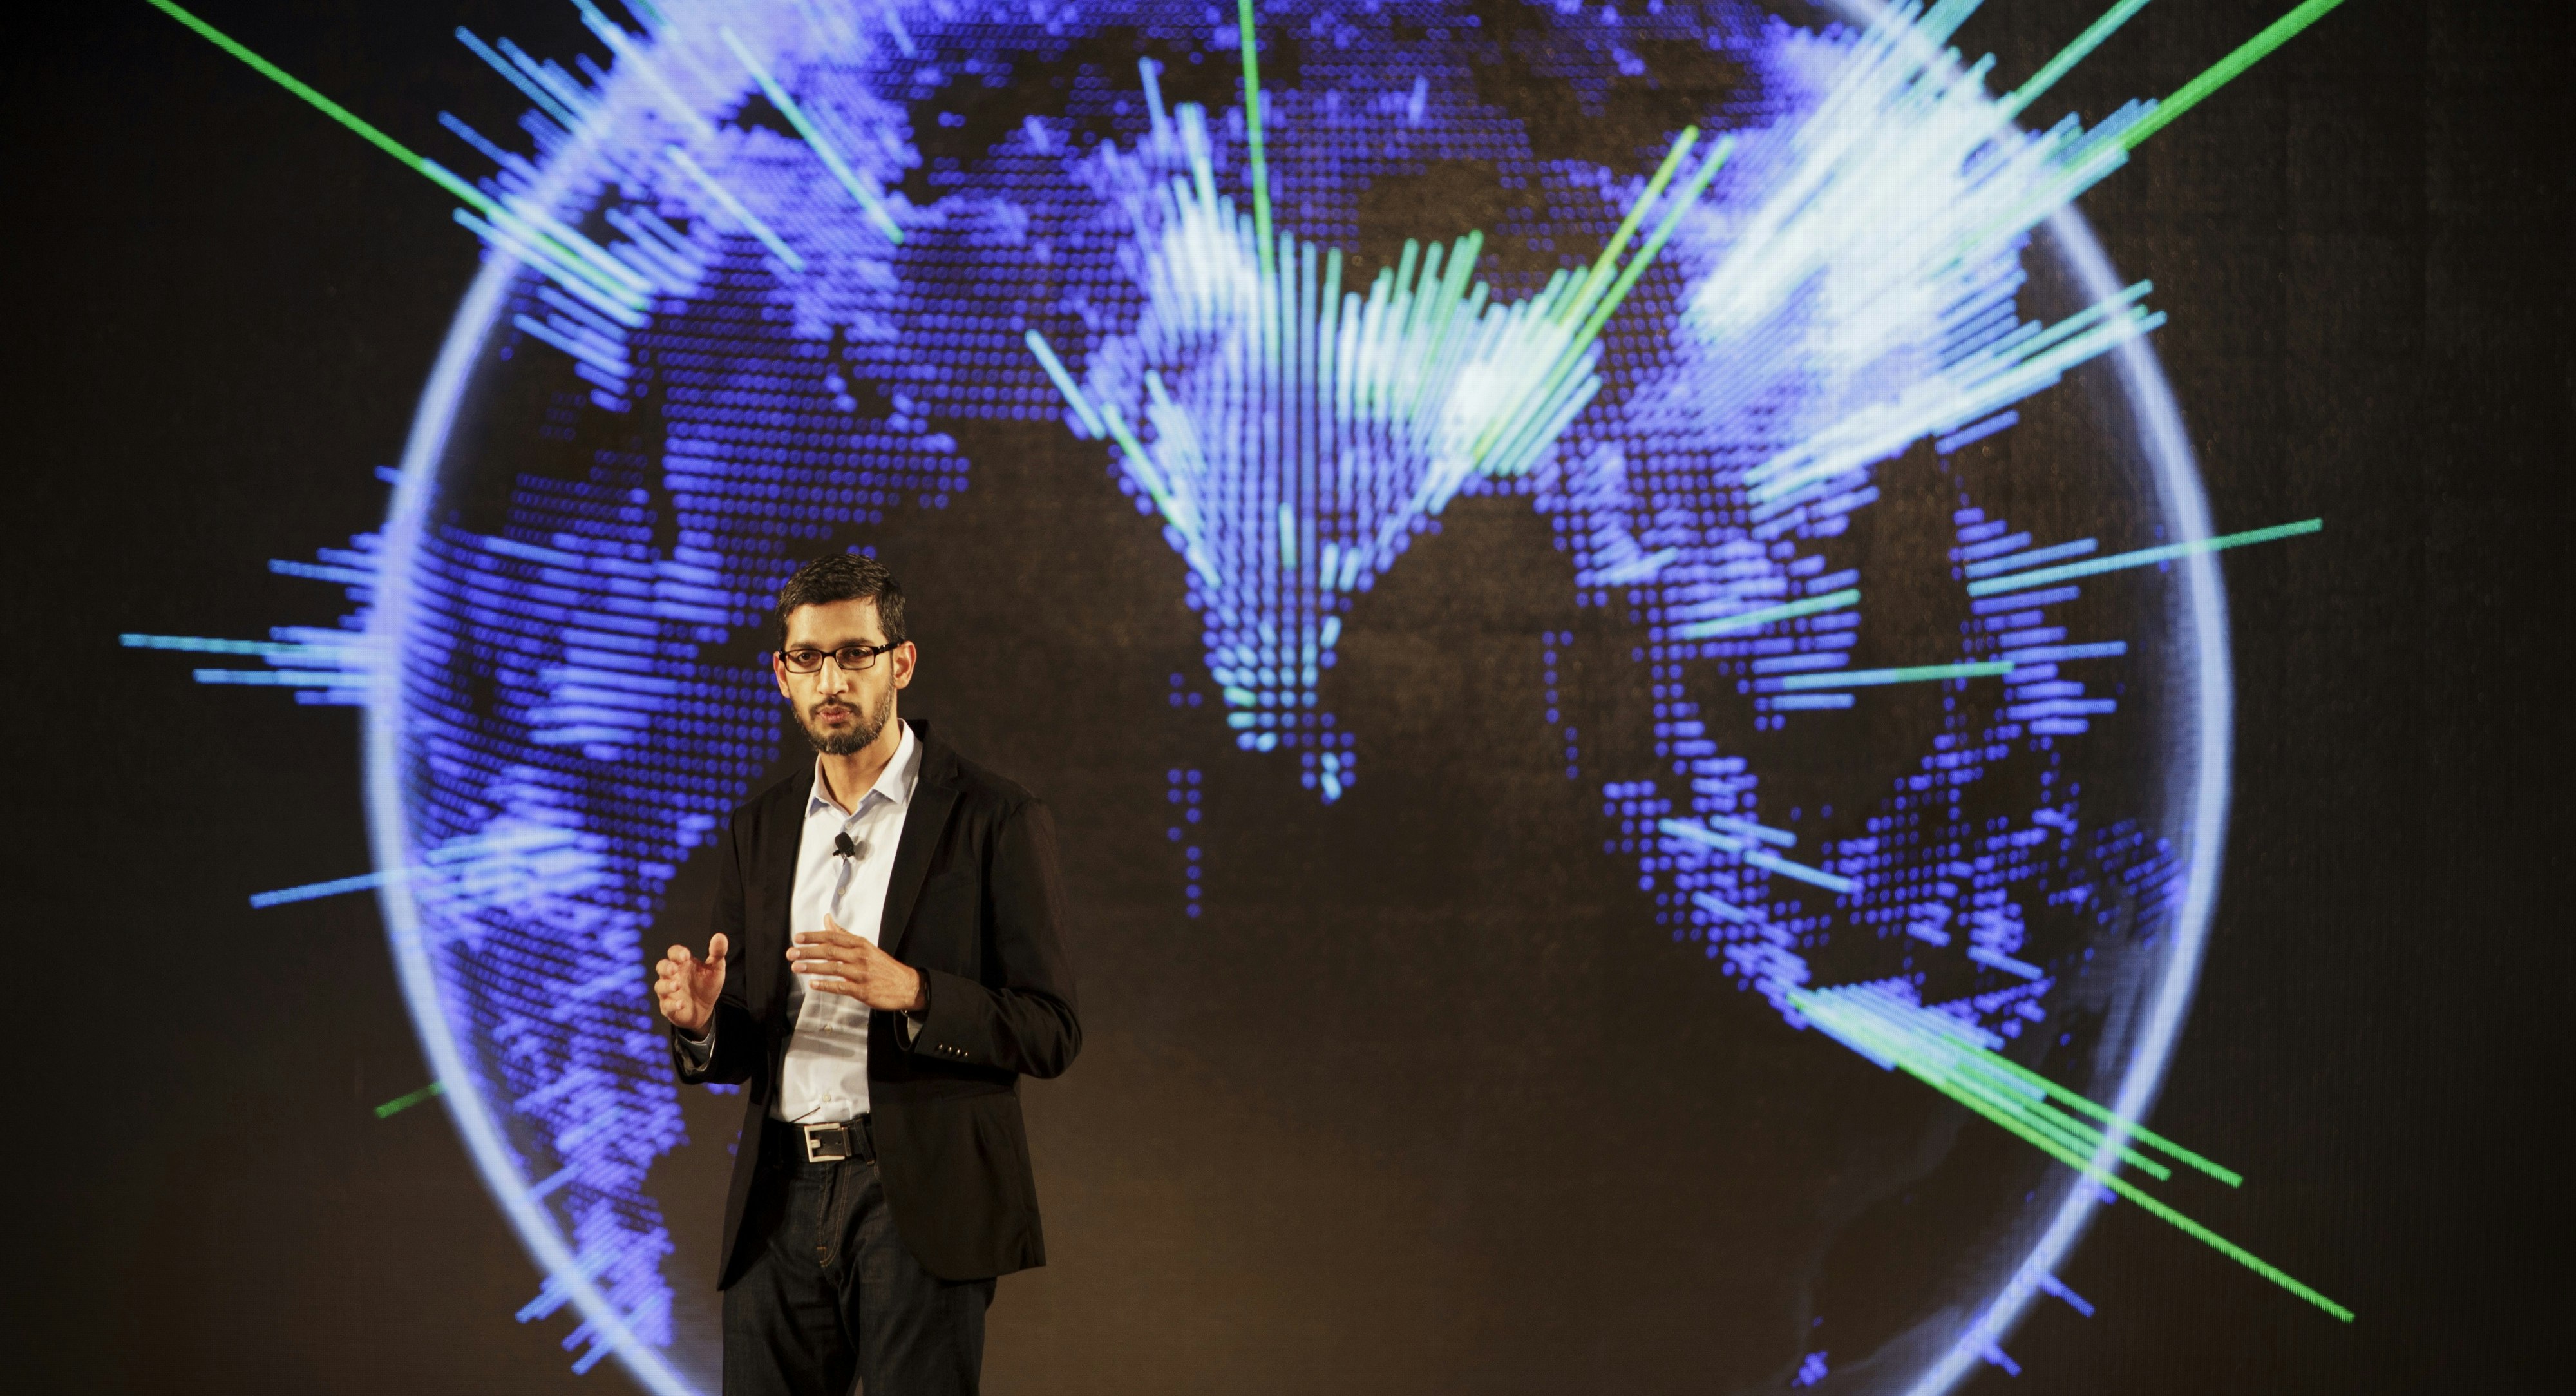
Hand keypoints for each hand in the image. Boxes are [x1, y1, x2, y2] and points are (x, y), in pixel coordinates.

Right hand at [654, 933, 728, 1036]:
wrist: (705, 1009)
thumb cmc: (707, 985)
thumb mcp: (716, 969)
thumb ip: (717, 953)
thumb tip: (720, 936)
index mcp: (682, 964)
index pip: (674, 953)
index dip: (677, 953)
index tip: (686, 956)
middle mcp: (672, 976)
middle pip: (661, 966)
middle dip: (666, 967)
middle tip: (674, 969)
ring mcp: (668, 992)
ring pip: (660, 986)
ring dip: (667, 985)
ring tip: (678, 985)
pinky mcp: (668, 1008)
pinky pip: (666, 1006)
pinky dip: (672, 1005)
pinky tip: (682, 1004)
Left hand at [789, 915, 925, 1012]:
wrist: (907, 985)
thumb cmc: (883, 966)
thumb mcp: (865, 946)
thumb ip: (843, 934)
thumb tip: (827, 919)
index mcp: (860, 944)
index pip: (833, 937)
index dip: (814, 937)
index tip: (798, 938)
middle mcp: (861, 956)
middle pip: (830, 951)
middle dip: (808, 952)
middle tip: (791, 953)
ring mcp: (862, 974)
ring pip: (833, 968)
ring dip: (812, 968)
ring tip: (796, 967)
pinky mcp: (863, 990)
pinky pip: (841, 987)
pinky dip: (826, 985)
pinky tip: (813, 984)